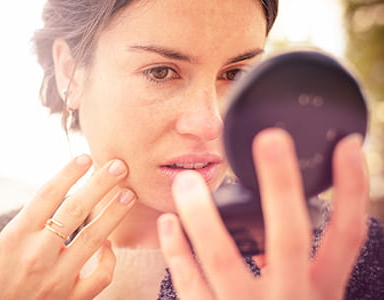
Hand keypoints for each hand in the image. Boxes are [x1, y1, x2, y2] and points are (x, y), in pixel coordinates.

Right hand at [0, 155, 135, 298]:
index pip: (46, 197)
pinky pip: (100, 277)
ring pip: (92, 240)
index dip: (67, 175)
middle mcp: (39, 256)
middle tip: (119, 165)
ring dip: (113, 214)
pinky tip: (110, 244)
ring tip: (129, 193)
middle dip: (100, 185)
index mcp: (17, 239)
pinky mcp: (73, 298)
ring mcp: (59, 278)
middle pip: (75, 212)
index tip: (85, 158)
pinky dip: (109, 260)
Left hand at [158, 128, 367, 299]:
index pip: (346, 235)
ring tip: (185, 181)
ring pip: (223, 260)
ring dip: (203, 217)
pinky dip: (176, 252)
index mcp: (322, 291)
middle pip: (290, 237)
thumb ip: (307, 263)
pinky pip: (190, 284)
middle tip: (269, 140)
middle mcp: (291, 299)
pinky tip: (166, 223)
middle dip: (281, 187)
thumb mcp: (311, 296)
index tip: (345, 146)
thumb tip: (297, 212)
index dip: (350, 190)